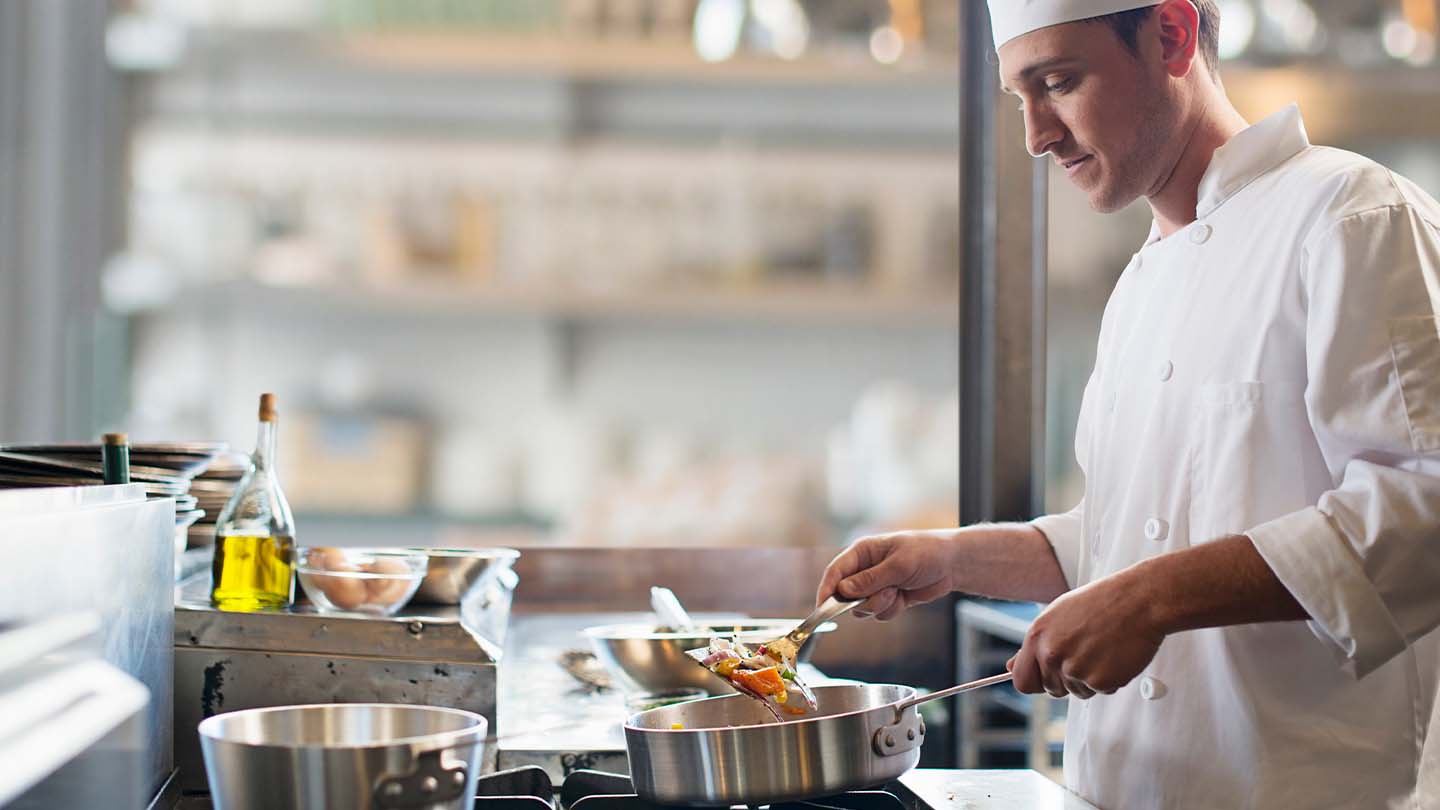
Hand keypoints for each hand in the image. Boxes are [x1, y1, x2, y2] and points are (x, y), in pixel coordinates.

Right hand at [815, 531, 959, 620]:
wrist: (952, 564)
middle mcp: (865, 569)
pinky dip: (891, 610)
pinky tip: (905, 597)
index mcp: (862, 552)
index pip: (836, 572)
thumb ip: (870, 579)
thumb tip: (843, 591)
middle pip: (846, 595)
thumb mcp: (898, 565)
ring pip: (862, 608)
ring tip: (898, 592)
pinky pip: (879, 613)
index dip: (827, 590)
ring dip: (879, 606)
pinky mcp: (888, 598)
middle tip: (885, 594)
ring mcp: (876, 585)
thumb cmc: (926, 553)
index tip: (822, 609)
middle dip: (863, 600)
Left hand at [1007, 569, 1163, 698]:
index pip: (1022, 680)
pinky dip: (1110, 679)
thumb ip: (1035, 645)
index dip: (1036, 681)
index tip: (1046, 678)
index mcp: (1038, 637)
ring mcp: (1076, 670)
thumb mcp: (1057, 615)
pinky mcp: (1101, 681)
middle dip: (1066, 679)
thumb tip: (1011, 666)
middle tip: (1086, 653)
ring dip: (1090, 678)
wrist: (1139, 600)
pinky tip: (1115, 655)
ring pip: (1077, 692)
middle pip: (1051, 689)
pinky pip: (1101, 692)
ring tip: (1102, 649)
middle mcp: (1053, 654)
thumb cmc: (1102, 603)